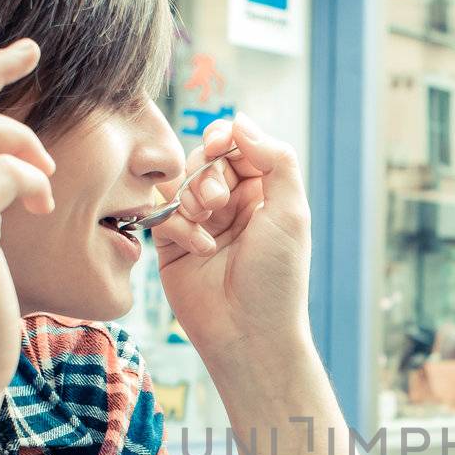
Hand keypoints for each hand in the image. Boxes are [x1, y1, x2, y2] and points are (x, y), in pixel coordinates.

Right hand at [151, 114, 312, 366]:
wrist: (248, 333)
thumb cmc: (277, 277)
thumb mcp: (291, 212)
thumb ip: (275, 159)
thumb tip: (240, 122)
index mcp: (265, 193)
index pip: (239, 146)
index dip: (225, 137)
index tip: (219, 144)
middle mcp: (233, 205)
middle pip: (206, 158)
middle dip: (208, 171)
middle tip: (218, 202)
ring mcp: (202, 223)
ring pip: (181, 182)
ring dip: (192, 195)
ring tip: (207, 224)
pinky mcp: (174, 244)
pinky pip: (163, 212)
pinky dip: (178, 223)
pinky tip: (199, 247)